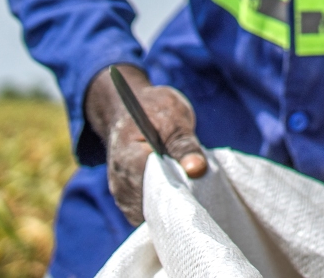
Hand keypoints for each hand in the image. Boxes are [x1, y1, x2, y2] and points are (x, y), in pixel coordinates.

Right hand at [85, 64, 207, 223]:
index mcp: (131, 160)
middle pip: (150, 210)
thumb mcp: (174, 119)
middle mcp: (121, 181)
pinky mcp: (126, 197)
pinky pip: (144, 213)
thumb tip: (197, 169)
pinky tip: (180, 202)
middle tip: (202, 203)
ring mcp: (121, 192)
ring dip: (169, 211)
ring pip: (147, 215)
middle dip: (176, 210)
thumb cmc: (153, 111)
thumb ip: (184, 145)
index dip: (178, 201)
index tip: (200, 201)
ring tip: (192, 201)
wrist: (128, 108)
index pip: (155, 193)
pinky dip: (162, 211)